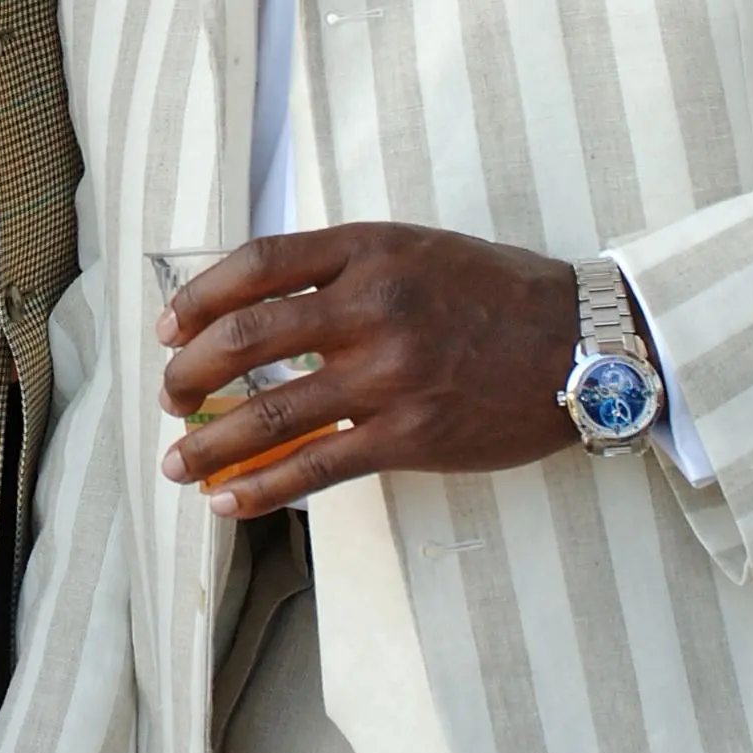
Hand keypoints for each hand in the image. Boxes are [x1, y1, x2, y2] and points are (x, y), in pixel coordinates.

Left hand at [158, 224, 578, 518]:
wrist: (584, 343)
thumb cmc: (497, 294)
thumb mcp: (417, 250)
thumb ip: (345, 268)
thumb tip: (258, 306)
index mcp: (371, 250)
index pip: (257, 264)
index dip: (198, 297)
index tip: (168, 326)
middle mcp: (374, 305)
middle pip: (246, 337)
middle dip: (191, 373)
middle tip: (170, 397)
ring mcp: (391, 374)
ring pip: (272, 411)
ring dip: (210, 444)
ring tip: (179, 464)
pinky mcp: (412, 435)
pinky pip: (318, 466)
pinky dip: (263, 488)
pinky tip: (230, 502)